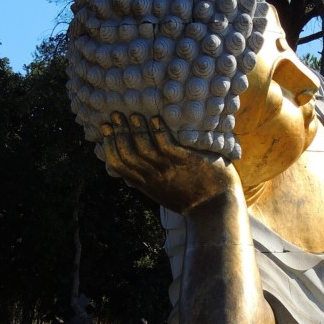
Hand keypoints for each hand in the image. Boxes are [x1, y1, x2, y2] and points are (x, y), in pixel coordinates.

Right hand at [101, 113, 240, 213]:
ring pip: (145, 149)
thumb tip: (129, 176)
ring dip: (137, 130)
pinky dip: (160, 132)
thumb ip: (148, 183)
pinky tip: (157, 119)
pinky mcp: (186, 162)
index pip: (118, 165)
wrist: (218, 209)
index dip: (109, 145)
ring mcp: (169, 169)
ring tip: (134, 114)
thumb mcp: (163, 194)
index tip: (105, 129)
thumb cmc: (192, 200)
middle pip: (128, 155)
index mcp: (146, 184)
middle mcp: (154, 177)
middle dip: (118, 133)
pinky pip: (168, 145)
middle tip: (115, 115)